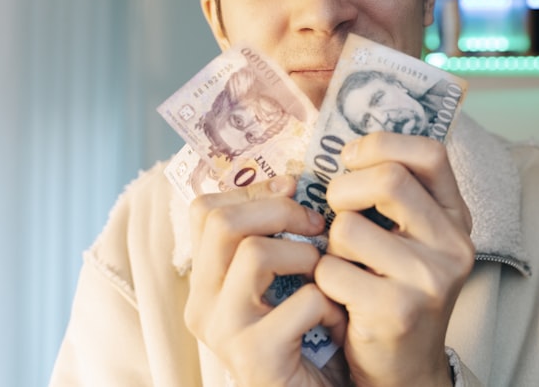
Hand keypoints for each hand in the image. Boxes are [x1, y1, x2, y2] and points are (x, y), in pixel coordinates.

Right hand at [186, 175, 348, 386]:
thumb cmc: (306, 337)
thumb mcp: (280, 281)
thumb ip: (271, 238)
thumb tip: (290, 180)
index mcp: (204, 282)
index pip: (205, 209)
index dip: (253, 190)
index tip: (293, 189)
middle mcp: (201, 305)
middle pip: (221, 222)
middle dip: (279, 210)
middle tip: (316, 224)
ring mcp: (223, 333)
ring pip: (255, 252)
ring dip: (305, 256)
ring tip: (325, 276)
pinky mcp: (254, 358)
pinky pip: (303, 300)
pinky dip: (330, 303)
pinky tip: (337, 322)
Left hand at [315, 132, 473, 386]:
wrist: (405, 371)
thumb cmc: (395, 291)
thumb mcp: (412, 240)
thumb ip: (396, 197)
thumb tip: (346, 148)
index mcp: (456, 219)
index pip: (431, 153)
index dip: (382, 144)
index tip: (351, 158)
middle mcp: (453, 246)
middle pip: (388, 179)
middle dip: (344, 188)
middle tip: (335, 210)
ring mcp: (429, 280)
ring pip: (349, 227)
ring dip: (331, 244)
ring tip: (343, 265)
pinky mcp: (397, 311)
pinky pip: (333, 270)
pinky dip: (323, 280)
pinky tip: (339, 296)